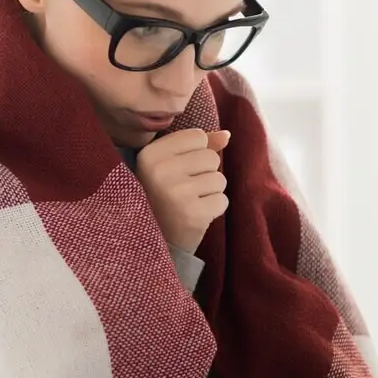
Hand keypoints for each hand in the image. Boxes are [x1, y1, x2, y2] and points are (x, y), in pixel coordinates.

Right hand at [135, 128, 230, 254]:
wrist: (152, 242)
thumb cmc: (162, 198)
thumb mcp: (169, 166)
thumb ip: (197, 147)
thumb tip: (227, 134)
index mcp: (149, 154)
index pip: (197, 136)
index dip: (194, 154)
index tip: (177, 171)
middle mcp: (160, 171)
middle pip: (211, 157)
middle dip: (204, 174)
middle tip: (183, 191)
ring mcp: (177, 193)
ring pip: (219, 179)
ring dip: (210, 192)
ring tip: (189, 203)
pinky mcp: (193, 214)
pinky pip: (223, 200)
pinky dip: (214, 209)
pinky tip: (195, 215)